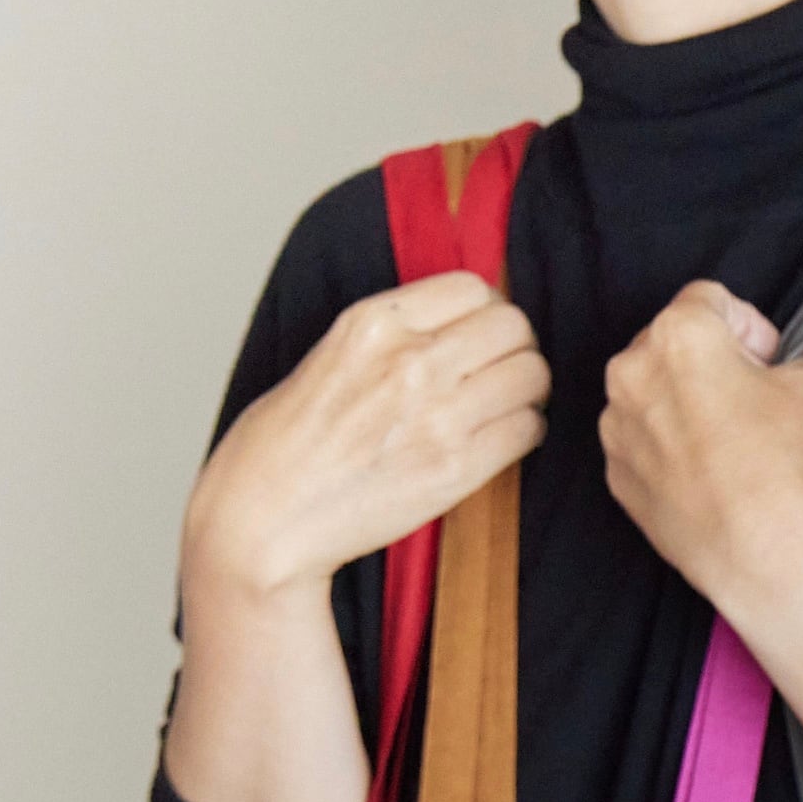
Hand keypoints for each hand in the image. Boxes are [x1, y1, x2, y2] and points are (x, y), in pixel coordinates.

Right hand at [183, 274, 547, 607]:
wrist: (270, 513)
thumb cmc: (290, 440)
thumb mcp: (334, 354)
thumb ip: (397, 336)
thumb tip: (458, 326)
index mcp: (374, 323)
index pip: (473, 288)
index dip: (487, 312)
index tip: (481, 336)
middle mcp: (411, 361)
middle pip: (514, 327)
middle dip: (516, 348)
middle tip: (503, 373)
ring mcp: (437, 415)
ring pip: (532, 376)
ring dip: (527, 391)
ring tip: (503, 407)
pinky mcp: (456, 468)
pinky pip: (528, 430)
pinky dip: (524, 432)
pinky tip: (498, 441)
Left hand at [601, 282, 802, 619]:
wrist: (753, 546)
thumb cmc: (776, 459)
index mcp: (678, 332)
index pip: (712, 299)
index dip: (750, 327)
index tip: (772, 361)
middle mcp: (633, 370)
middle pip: (672, 345)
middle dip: (712, 365)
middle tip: (752, 403)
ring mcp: (617, 425)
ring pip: (650, 396)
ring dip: (684, 407)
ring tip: (728, 445)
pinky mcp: (618, 475)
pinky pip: (642, 447)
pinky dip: (668, 453)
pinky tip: (707, 477)